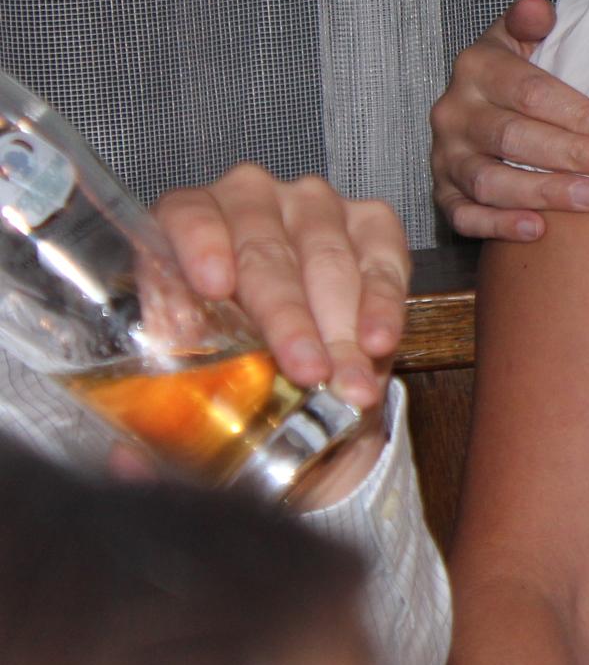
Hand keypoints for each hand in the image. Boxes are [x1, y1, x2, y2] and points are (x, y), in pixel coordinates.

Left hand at [155, 167, 409, 507]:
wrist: (291, 342)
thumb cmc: (230, 348)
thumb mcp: (190, 371)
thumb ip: (163, 410)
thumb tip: (130, 464)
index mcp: (186, 225)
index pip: (187, 215)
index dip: (200, 243)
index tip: (215, 286)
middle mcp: (249, 201)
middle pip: (265, 250)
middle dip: (289, 317)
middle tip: (306, 370)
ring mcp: (314, 206)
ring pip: (328, 258)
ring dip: (339, 327)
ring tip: (345, 381)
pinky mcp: (371, 221)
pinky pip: (382, 258)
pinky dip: (383, 305)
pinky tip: (378, 343)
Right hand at [429, 0, 588, 240]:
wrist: (475, 106)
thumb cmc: (514, 75)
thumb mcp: (519, 39)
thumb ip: (529, 22)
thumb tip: (538, 8)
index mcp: (476, 67)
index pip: (530, 92)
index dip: (579, 113)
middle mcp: (453, 112)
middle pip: (513, 137)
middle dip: (571, 154)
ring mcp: (444, 156)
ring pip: (488, 180)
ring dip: (542, 192)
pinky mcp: (441, 192)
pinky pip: (463, 215)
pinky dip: (497, 225)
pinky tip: (537, 230)